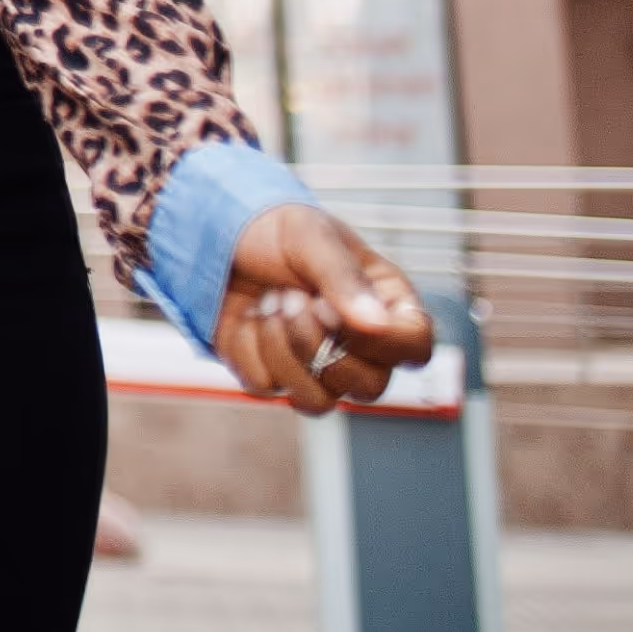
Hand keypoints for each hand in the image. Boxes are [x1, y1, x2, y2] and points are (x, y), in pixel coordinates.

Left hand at [213, 204, 433, 414]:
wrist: (217, 234)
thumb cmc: (276, 231)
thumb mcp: (310, 235)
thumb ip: (343, 276)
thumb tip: (377, 324)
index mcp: (385, 306)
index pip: (415, 348)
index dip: (380, 341)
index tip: (330, 308)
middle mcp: (360, 346)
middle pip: (368, 387)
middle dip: (317, 342)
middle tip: (290, 296)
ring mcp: (317, 366)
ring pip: (318, 400)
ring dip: (282, 349)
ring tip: (268, 303)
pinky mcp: (273, 374)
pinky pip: (267, 386)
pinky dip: (248, 348)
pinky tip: (247, 316)